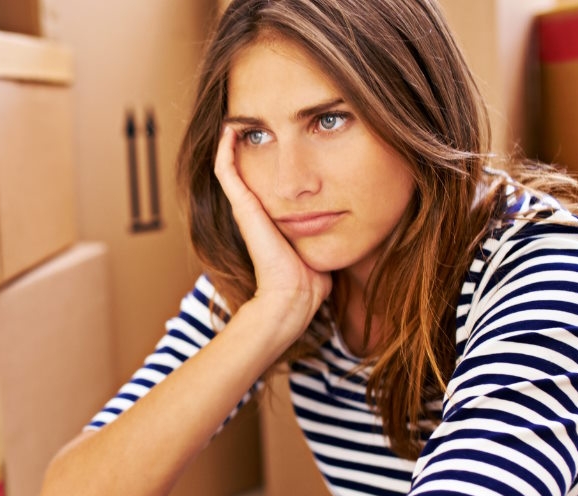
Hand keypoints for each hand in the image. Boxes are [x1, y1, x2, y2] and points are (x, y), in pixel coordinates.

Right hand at [214, 126, 330, 331]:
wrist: (293, 295)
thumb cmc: (311, 279)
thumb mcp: (321, 243)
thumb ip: (329, 230)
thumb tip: (352, 220)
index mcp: (271, 218)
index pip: (264, 181)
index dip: (268, 158)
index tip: (278, 135)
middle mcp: (254, 211)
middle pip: (246, 168)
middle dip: (251, 142)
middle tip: (254, 117)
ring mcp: (245, 208)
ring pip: (231, 165)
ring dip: (233, 141)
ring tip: (238, 118)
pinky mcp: (242, 208)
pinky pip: (226, 171)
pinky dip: (225, 150)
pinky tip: (232, 129)